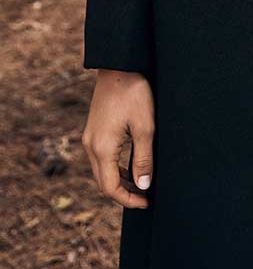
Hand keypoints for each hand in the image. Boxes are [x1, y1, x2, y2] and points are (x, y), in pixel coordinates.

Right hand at [81, 70, 154, 209]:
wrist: (118, 66)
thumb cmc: (134, 93)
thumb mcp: (145, 127)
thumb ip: (143, 159)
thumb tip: (143, 186)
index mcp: (102, 148)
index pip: (110, 187)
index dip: (128, 199)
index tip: (147, 202)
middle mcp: (90, 145)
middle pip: (103, 182)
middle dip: (124, 193)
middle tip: (146, 197)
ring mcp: (90, 138)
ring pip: (102, 171)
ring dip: (119, 181)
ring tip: (142, 184)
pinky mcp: (93, 130)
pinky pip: (101, 158)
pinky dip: (115, 167)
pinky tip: (132, 166)